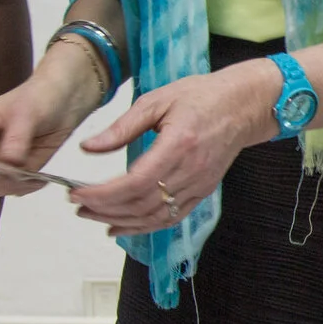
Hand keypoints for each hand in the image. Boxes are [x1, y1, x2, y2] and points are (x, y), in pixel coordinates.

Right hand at [0, 43, 106, 196]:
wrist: (63, 100)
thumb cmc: (40, 98)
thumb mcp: (28, 114)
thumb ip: (16, 140)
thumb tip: (7, 163)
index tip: (9, 171)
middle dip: (2, 180)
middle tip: (27, 175)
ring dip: (15, 187)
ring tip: (36, 178)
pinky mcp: (8, 171)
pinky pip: (9, 189)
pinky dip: (24, 188)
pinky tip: (39, 179)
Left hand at [69, 60, 277, 235]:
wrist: (244, 106)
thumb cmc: (202, 96)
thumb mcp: (157, 100)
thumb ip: (122, 127)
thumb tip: (88, 147)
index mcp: (178, 144)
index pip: (135, 182)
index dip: (104, 194)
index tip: (78, 194)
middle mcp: (191, 170)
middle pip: (142, 204)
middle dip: (105, 210)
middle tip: (78, 206)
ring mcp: (199, 185)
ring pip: (155, 216)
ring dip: (121, 221)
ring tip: (93, 217)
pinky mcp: (203, 192)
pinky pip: (171, 218)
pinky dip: (144, 226)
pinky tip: (122, 225)